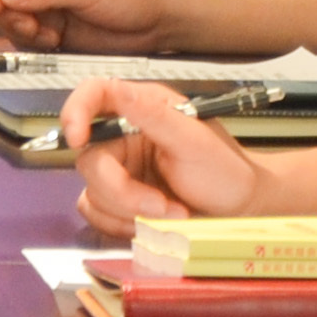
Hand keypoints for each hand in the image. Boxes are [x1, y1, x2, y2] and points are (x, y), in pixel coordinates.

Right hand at [0, 0, 173, 51]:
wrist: (160, 19)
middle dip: (9, 13)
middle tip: (29, 27)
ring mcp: (48, 2)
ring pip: (11, 16)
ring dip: (21, 29)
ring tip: (46, 35)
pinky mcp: (54, 26)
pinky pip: (26, 35)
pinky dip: (33, 41)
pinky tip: (54, 41)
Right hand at [64, 88, 265, 234]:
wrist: (241, 211)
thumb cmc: (225, 171)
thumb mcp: (194, 140)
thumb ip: (154, 116)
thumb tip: (117, 91)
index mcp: (142, 108)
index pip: (93, 94)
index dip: (75, 111)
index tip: (77, 139)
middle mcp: (124, 135)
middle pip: (90, 159)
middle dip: (123, 191)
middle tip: (161, 206)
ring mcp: (120, 169)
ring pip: (93, 191)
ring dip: (130, 212)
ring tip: (170, 215)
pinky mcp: (118, 200)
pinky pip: (96, 212)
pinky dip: (121, 224)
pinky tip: (152, 225)